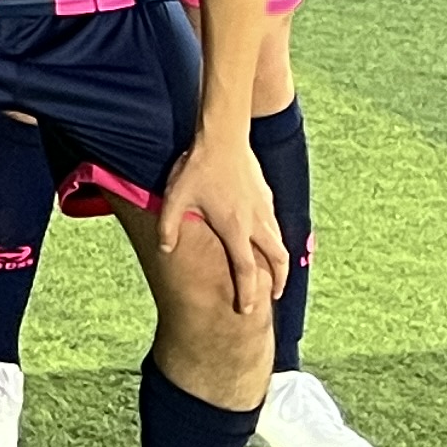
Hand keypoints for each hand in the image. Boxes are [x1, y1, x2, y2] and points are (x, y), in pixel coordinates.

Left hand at [154, 130, 287, 317]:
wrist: (223, 136)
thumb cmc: (197, 167)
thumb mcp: (175, 197)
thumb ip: (169, 226)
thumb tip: (165, 249)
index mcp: (234, 229)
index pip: (246, 270)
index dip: (248, 293)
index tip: (246, 310)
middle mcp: (255, 223)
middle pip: (277, 261)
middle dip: (278, 282)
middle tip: (273, 296)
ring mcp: (264, 208)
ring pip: (280, 242)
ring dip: (279, 261)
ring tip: (273, 272)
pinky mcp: (266, 195)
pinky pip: (276, 225)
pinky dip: (275, 240)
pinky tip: (266, 239)